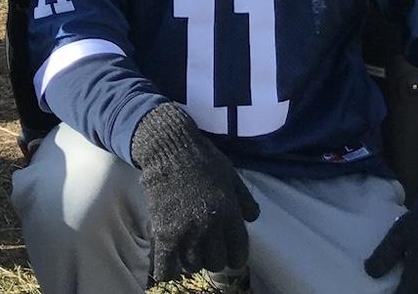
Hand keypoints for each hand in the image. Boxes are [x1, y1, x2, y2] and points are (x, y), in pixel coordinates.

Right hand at [129, 103, 258, 284]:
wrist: (169, 147)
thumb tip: (253, 219)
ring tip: (187, 247)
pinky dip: (168, 271)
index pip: (239, 253)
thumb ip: (245, 199)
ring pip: (193, 265)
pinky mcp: (164, 233)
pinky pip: (166, 266)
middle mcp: (210, 226)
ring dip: (191, 259)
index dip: (234, 255)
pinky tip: (169, 266)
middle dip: (212, 256)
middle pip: (215, 262)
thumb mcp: (230, 174)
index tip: (228, 251)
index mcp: (229, 212)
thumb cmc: (202, 158)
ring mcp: (186, 232)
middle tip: (205, 245)